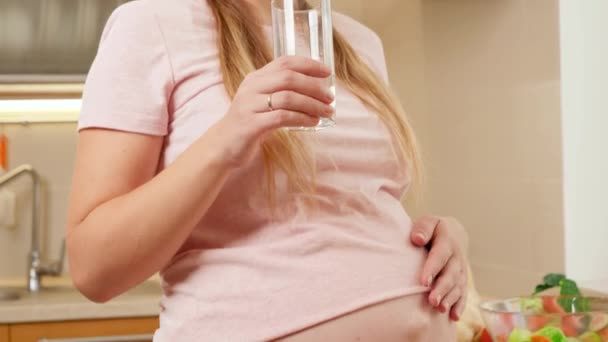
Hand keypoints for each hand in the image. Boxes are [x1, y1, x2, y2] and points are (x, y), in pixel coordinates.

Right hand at [208, 56, 333, 166]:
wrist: (223, 147)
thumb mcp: (263, 102)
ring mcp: (249, 105)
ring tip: (326, 112)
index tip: (327, 72)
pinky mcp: (251, 124)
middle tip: (330, 98)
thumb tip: (318, 90)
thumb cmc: (250, 123)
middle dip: (314, 87)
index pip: (284, 62)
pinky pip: (282, 117)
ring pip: (288, 97)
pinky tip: (313, 123)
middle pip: (288, 78)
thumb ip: (282, 92)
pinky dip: (302, 118)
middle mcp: (251, 88)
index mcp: (256, 78)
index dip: (308, 64)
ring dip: (312, 104)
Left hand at [411, 216, 468, 320]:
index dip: (432, 268)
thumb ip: (422, 228)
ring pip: (457, 285)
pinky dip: (459, 305)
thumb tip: (417, 239)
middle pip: (450, 274)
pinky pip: (463, 293)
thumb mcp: (428, 222)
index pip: (440, 255)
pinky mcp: (462, 280)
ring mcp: (461, 269)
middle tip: (432, 301)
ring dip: (450, 298)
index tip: (423, 281)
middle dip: (441, 288)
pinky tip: (453, 317)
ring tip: (440, 309)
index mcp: (447, 240)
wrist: (452, 233)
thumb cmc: (432, 229)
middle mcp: (457, 256)